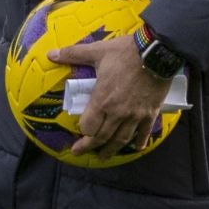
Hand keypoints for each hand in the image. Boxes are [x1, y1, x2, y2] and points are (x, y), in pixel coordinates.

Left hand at [50, 35, 171, 155]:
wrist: (157, 52)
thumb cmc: (125, 52)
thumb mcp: (97, 51)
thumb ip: (73, 54)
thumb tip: (51, 54)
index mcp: (102, 100)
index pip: (88, 126)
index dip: (82, 131)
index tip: (78, 132)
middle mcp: (118, 112)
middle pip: (102, 137)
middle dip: (89, 147)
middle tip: (80, 152)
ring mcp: (135, 115)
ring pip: (121, 139)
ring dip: (111, 150)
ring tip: (104, 157)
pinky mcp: (150, 113)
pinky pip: (144, 132)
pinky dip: (140, 141)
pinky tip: (137, 147)